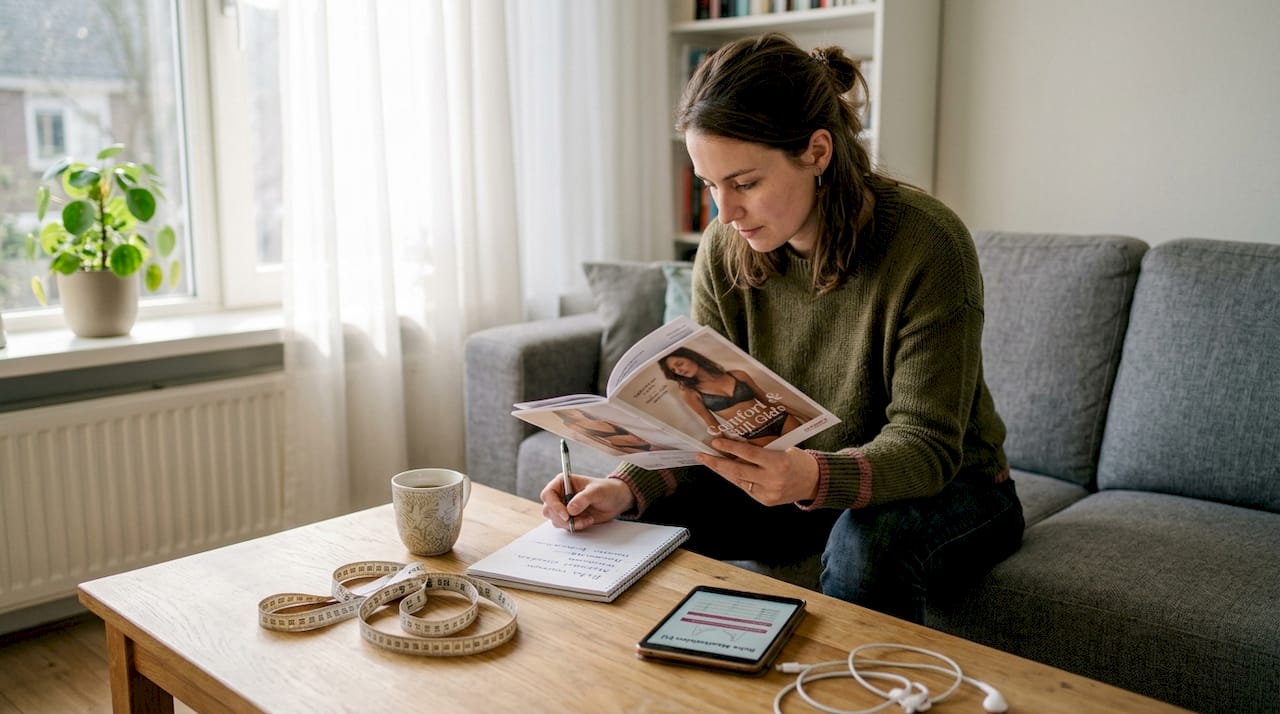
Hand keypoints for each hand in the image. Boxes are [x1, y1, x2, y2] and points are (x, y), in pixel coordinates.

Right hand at [539, 473, 635, 531]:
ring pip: (555, 520)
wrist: (616, 500)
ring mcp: (564, 507)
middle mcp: (560, 495)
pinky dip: (575, 527)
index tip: (566, 515)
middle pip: (548, 510)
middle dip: (561, 518)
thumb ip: (583, 499)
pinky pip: (564, 526)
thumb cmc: (606, 490)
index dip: (554, 505)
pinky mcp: (569, 517)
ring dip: (570, 523)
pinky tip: (587, 521)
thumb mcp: (596, 492)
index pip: (548, 494)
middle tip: (575, 521)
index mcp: (562, 482)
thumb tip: (570, 510)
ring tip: (586, 520)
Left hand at [696, 438, 818, 505]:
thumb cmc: (798, 460)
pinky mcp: (766, 501)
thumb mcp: (783, 449)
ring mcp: (768, 493)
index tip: (715, 442)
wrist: (815, 482)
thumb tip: (736, 444)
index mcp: (778, 462)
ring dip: (723, 471)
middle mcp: (772, 480)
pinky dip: (736, 479)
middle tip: (701, 455)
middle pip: (738, 471)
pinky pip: (746, 488)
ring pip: (739, 481)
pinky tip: (727, 472)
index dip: (730, 447)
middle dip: (716, 463)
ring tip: (709, 462)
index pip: (748, 454)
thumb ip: (762, 449)